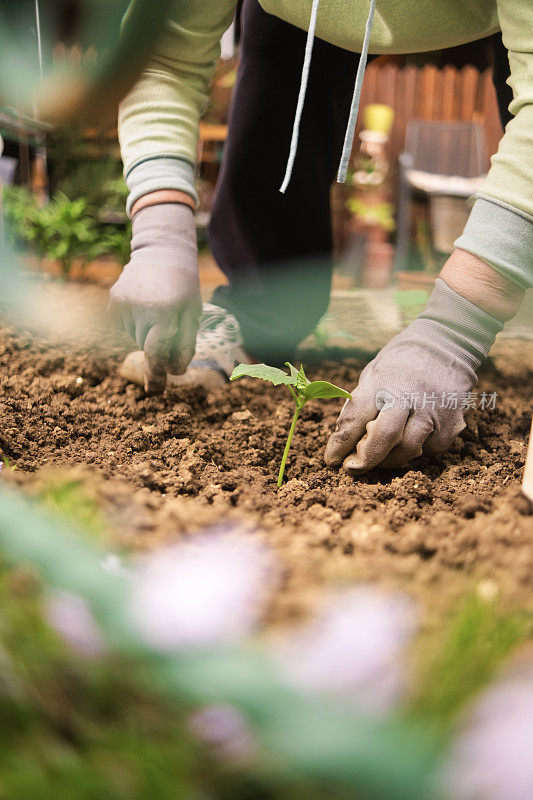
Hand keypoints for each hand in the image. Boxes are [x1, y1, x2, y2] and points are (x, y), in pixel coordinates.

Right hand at [110, 203, 200, 393]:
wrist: (161, 250)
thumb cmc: (183, 285)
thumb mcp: (192, 313)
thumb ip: (184, 343)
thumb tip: (174, 372)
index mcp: (167, 312)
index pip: (158, 353)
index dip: (158, 373)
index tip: (155, 391)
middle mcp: (143, 308)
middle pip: (146, 347)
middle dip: (157, 346)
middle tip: (167, 326)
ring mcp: (124, 304)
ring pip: (134, 336)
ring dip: (146, 332)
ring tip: (157, 309)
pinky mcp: (114, 299)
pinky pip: (123, 325)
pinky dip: (134, 322)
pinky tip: (144, 305)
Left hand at [325, 279, 502, 472]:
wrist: (448, 345)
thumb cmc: (400, 364)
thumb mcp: (374, 373)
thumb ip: (362, 405)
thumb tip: (345, 441)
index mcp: (381, 381)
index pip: (355, 418)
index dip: (340, 444)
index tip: (332, 459)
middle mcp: (408, 396)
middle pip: (383, 439)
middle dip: (364, 460)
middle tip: (352, 468)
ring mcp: (432, 411)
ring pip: (407, 451)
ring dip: (387, 460)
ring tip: (377, 457)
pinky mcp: (450, 425)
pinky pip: (427, 450)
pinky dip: (413, 451)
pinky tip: (406, 440)